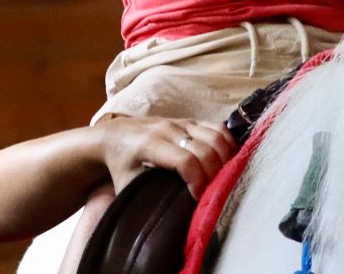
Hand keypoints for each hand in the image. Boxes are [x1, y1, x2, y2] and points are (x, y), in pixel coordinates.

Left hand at [95, 117, 235, 198]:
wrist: (114, 136)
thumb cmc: (121, 166)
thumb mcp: (126, 186)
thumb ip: (145, 200)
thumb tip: (165, 223)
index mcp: (149, 145)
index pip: (185, 161)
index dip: (198, 181)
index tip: (199, 198)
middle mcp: (167, 129)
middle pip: (205, 150)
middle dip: (214, 174)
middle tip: (215, 193)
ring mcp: (180, 121)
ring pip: (216, 136)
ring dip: (225, 159)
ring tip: (224, 179)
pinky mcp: (190, 120)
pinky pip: (218, 128)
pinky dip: (228, 144)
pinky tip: (229, 162)